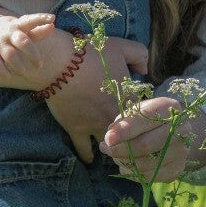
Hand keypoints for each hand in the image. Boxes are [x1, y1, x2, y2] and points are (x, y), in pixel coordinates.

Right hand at [0, 12, 55, 78]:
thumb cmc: (8, 33)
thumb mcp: (20, 29)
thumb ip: (36, 30)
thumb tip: (52, 26)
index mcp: (18, 25)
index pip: (30, 20)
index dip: (41, 19)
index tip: (52, 18)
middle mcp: (8, 33)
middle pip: (22, 41)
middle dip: (32, 53)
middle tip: (39, 65)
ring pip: (10, 55)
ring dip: (18, 64)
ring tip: (25, 71)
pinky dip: (3, 72)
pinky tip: (9, 76)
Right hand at [46, 35, 150, 161]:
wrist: (60, 62)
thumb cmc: (91, 52)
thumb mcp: (122, 47)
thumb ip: (140, 56)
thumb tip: (144, 71)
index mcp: (129, 99)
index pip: (145, 116)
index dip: (145, 118)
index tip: (142, 118)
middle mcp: (115, 117)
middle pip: (131, 137)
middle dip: (132, 139)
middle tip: (131, 139)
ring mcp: (96, 126)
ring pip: (111, 147)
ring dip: (114, 149)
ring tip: (115, 150)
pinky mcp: (76, 130)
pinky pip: (85, 150)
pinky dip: (89, 156)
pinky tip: (91, 159)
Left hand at [101, 99, 205, 182]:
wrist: (172, 133)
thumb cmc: (148, 120)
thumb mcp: (136, 112)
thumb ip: (123, 122)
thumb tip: (110, 139)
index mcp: (169, 108)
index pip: (146, 119)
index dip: (125, 130)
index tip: (108, 138)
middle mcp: (181, 129)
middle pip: (146, 144)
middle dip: (121, 149)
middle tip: (106, 149)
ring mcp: (181, 151)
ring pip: (146, 163)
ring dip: (124, 162)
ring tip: (115, 156)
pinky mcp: (177, 169)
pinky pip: (149, 177)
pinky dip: (132, 173)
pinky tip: (126, 166)